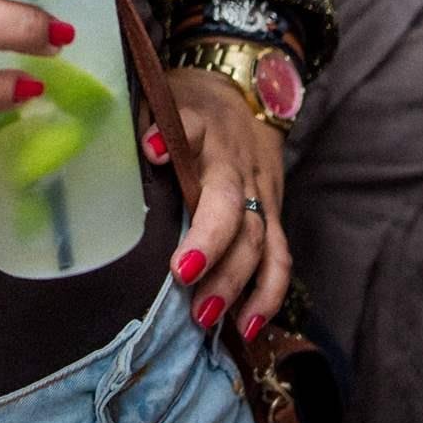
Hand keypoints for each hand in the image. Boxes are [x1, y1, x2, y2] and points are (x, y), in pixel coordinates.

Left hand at [142, 68, 288, 341]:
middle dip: (210, 244)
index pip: (189, 128)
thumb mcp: (163, 97)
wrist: (248, 96)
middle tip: (181, 277)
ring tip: (206, 317)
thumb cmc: (191, 104)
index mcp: (201, 129)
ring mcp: (260, 194)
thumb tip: (143, 146)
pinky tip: (246, 326)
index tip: (153, 151)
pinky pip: (279, 259)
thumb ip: (145, 119)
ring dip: (235, 282)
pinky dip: (267, 295)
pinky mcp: (274, 216)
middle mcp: (235, 165)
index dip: (170, 138)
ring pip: (258, 241)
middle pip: (230, 206)